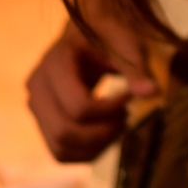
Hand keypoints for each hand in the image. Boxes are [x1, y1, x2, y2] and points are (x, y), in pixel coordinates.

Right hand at [27, 0, 159, 161]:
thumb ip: (136, 66)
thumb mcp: (125, 42)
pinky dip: (87, 152)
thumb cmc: (107, 34)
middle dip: (103, 134)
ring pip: (61, 148)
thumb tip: (152, 93)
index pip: (79, 107)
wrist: (86, 34)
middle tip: (126, 117)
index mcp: (55, 63)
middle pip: (65, 133)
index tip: (130, 96)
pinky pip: (60, 152)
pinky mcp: (42, 120)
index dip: (111, 110)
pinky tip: (107, 135)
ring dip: (96, 147)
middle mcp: (37, 87)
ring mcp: (36, 106)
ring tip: (117, 126)